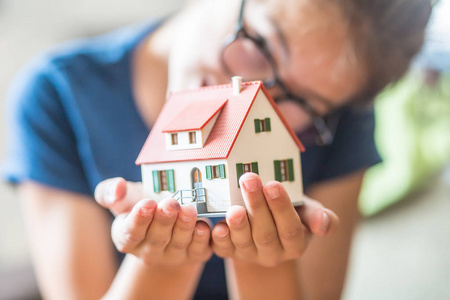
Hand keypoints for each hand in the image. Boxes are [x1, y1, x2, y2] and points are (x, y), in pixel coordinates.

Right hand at [94, 178, 211, 266]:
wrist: (167, 221)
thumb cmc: (143, 205)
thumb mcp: (125, 197)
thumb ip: (110, 192)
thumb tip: (117, 186)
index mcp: (127, 238)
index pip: (130, 233)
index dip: (138, 219)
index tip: (147, 203)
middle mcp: (149, 251)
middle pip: (156, 238)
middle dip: (164, 220)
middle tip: (170, 203)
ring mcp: (173, 256)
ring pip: (179, 243)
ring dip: (184, 227)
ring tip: (189, 209)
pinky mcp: (194, 254)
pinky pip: (199, 250)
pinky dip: (202, 239)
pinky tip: (204, 226)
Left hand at [211, 172, 338, 266]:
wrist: (267, 224)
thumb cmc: (290, 212)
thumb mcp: (308, 212)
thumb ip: (319, 216)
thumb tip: (323, 224)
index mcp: (295, 244)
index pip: (291, 229)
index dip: (281, 208)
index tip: (273, 184)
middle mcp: (273, 254)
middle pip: (265, 233)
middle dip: (257, 206)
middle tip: (249, 179)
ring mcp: (250, 255)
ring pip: (244, 242)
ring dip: (238, 224)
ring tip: (234, 207)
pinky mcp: (230, 253)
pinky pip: (224, 250)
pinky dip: (220, 239)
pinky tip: (217, 226)